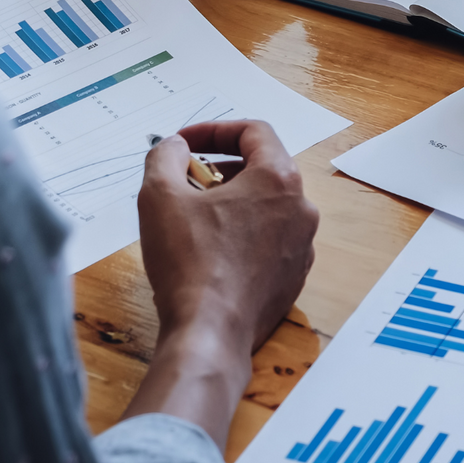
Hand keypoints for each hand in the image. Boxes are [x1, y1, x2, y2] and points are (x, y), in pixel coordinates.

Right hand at [135, 120, 319, 352]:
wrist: (211, 332)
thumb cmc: (188, 262)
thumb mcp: (160, 195)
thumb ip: (166, 156)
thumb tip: (175, 146)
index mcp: (279, 179)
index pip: (254, 132)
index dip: (214, 130)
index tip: (184, 143)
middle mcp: (302, 209)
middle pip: (263, 168)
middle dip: (221, 167)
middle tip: (186, 181)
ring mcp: (303, 246)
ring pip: (268, 207)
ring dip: (232, 202)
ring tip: (194, 217)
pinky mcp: (293, 277)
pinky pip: (270, 241)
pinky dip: (243, 234)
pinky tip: (211, 251)